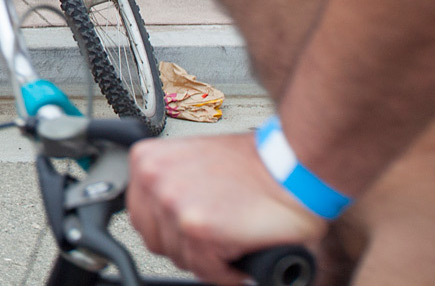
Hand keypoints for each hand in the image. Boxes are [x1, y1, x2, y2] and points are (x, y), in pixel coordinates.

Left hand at [128, 134, 323, 284]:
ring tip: (233, 241)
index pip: (141, 215)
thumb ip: (171, 184)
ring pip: (180, 258)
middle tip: (216, 240)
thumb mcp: (193, 162)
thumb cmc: (256, 167)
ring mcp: (173, 203)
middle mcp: (154, 179)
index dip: (170, 230)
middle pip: (155, 240)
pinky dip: (228, 273)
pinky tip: (242, 253)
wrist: (294, 167)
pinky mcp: (198, 229)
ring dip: (210, 259)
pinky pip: (206, 271)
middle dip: (187, 246)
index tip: (190, 232)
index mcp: (149, 161)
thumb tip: (163, 218)